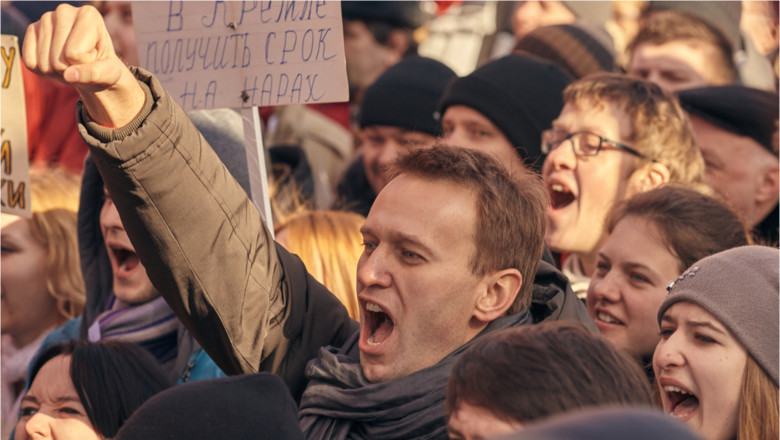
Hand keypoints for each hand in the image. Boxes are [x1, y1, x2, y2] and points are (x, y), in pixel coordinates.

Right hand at [22, 4, 144, 127]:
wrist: (93, 66)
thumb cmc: (104, 67)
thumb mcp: (109, 74)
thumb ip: (94, 74)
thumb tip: (69, 75)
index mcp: (89, 15)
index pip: (74, 53)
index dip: (84, 63)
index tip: (93, 56)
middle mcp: (64, 11)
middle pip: (58, 60)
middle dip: (70, 69)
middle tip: (81, 62)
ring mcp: (45, 19)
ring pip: (44, 64)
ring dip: (57, 71)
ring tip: (70, 62)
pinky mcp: (32, 30)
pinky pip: (30, 62)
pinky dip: (43, 70)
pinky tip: (55, 60)